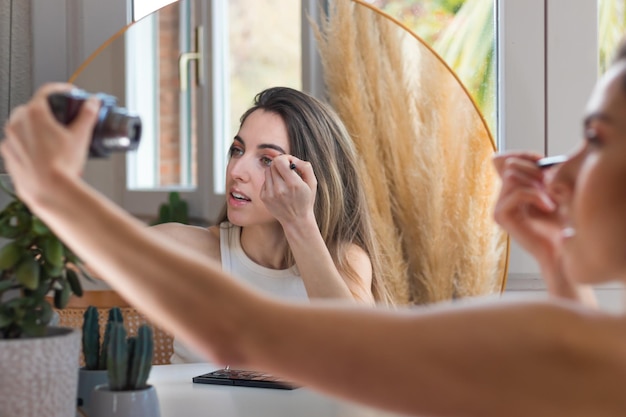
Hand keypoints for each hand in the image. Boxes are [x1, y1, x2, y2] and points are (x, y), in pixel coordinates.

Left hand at [1, 83, 98, 204]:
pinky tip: (44, 154)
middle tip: (62, 121)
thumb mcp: (81, 137)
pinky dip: (28, 144)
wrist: (49, 192)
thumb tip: (92, 104)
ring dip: (36, 127)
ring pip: (22, 125)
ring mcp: (9, 140)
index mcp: (34, 114)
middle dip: (47, 111)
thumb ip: (88, 115)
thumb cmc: (62, 167)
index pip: (46, 91)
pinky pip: (17, 143)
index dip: (60, 89)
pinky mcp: (7, 156)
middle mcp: (17, 124)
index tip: (68, 92)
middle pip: (32, 108)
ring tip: (53, 141)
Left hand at [260, 155, 316, 226]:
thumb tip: (292, 159)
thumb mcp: (312, 183)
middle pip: (273, 164)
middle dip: (280, 164)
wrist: (296, 220)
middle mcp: (280, 189)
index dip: (285, 158)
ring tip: (283, 180)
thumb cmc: (305, 200)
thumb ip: (305, 167)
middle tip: (287, 170)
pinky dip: (271, 181)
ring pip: (267, 171)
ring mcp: (270, 194)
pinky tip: (278, 188)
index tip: (290, 163)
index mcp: (293, 184)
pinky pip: (265, 181)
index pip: (280, 161)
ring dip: (275, 172)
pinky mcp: (264, 197)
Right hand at [493, 151, 594, 303]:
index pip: (508, 160)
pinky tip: (548, 207)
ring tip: (550, 197)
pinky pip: (516, 192)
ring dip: (536, 183)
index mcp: (513, 189)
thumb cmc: (562, 222)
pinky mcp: (500, 216)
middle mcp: (502, 197)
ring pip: (511, 176)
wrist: (562, 249)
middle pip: (510, 165)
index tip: (543, 162)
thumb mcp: (553, 189)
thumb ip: (539, 173)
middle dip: (534, 170)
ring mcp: (499, 207)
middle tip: (551, 185)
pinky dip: (536, 196)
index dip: (525, 156)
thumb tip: (529, 157)